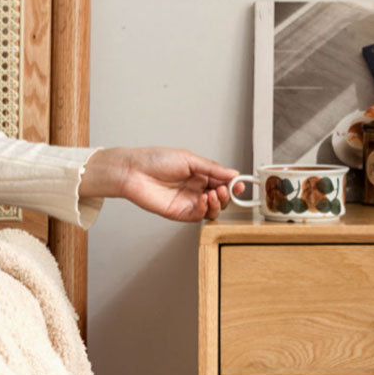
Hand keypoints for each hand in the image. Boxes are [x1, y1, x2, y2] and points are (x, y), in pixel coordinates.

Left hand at [80, 146, 244, 220]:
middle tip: (226, 189)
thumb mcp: (189, 159)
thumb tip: (233, 174)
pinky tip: (203, 200)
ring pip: (214, 209)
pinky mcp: (181, 213)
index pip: (223, 182)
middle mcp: (196, 189)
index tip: (239, 184)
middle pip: (221, 198)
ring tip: (213, 194)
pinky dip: (206, 209)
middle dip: (227, 195)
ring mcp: (190, 202)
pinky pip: (200, 216)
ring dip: (218, 203)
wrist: (133, 171)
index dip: (233, 185)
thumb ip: (212, 169)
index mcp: (200, 174)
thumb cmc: (155, 160)